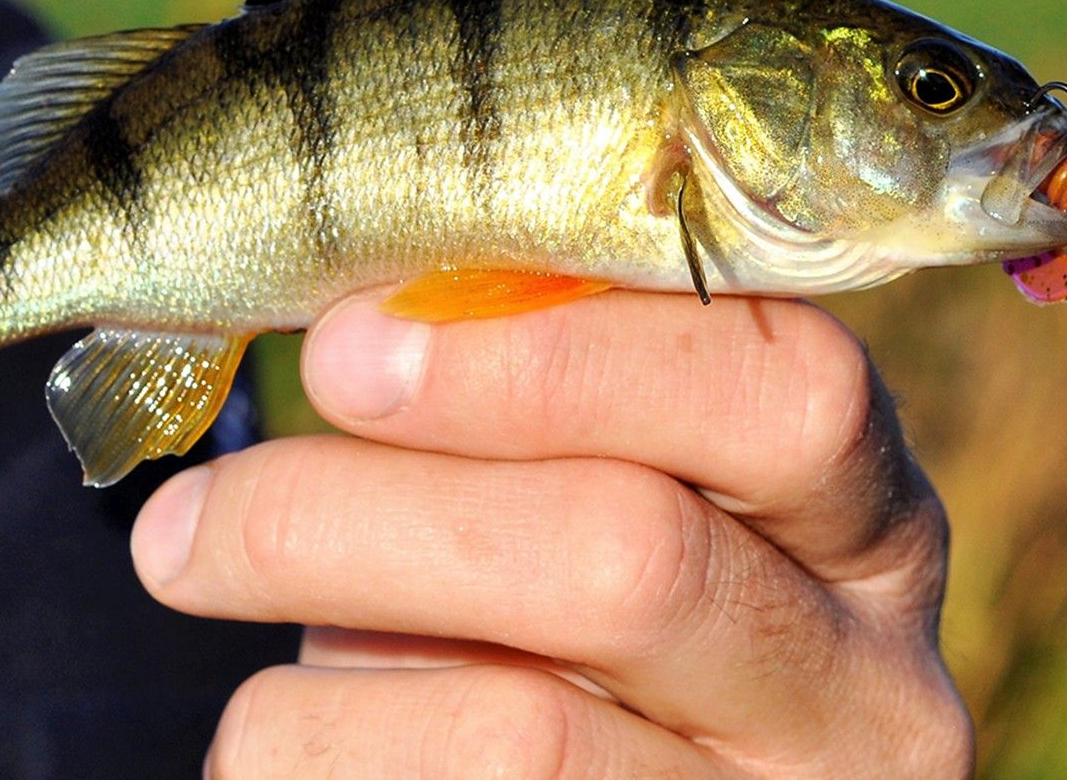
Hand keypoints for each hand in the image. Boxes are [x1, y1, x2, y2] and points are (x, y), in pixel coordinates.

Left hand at [132, 288, 974, 777]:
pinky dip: (305, 757)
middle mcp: (866, 697)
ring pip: (516, 736)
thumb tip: (361, 329)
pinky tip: (307, 729)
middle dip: (368, 514)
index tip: (352, 344)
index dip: (556, 359)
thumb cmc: (573, 607)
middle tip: (197, 515)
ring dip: (315, 660)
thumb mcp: (619, 491)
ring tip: (227, 612)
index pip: (785, 394)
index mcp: (869, 530)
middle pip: (626, 562)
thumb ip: (548, 405)